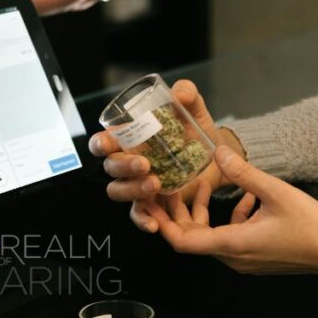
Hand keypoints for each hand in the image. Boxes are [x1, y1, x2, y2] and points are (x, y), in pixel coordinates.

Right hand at [89, 79, 243, 232]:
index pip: (103, 142)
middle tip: (146, 164)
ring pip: (118, 191)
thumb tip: (179, 93)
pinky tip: (153, 224)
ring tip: (156, 184)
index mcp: (129, 138)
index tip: (109, 143)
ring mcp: (136, 184)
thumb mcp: (193, 109)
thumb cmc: (194, 130)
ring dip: (132, 189)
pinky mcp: (151, 203)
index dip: (100, 143)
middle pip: (109, 167)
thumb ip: (187, 94)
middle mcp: (127, 162)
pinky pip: (138, 215)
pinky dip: (142, 221)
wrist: (217, 157)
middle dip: (123, 166)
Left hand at [146, 146, 317, 275]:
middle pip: (191, 238)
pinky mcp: (255, 256)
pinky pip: (230, 237)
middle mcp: (233, 257)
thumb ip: (244, 173)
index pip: (181, 241)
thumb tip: (218, 152)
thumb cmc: (311, 226)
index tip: (151, 202)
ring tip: (203, 185)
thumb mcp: (276, 192)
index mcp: (232, 244)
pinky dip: (228, 218)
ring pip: (210, 236)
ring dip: (203, 212)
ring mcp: (244, 259)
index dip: (161, 222)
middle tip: (167, 187)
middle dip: (178, 212)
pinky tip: (245, 196)